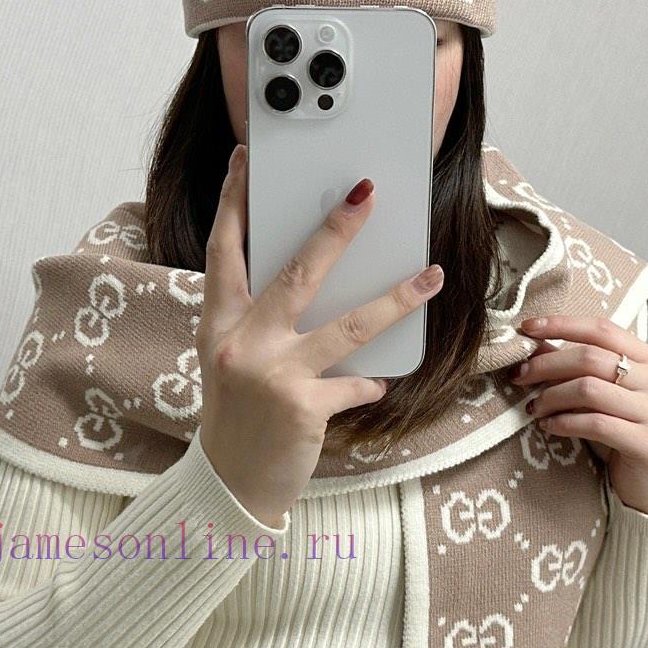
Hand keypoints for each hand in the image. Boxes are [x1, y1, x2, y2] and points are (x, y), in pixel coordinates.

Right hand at [198, 144, 444, 526]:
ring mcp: (271, 375)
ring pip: (348, 325)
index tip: (245, 162)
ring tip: (430, 275)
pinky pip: (356, 384)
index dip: (233, 203)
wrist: (230, 486)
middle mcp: (239, 343)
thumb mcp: (233, 360)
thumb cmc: (238, 417)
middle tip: (366, 193)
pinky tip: (378, 385)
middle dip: (335, 229)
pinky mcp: (302, 408)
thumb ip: (262, 320)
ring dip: (396, 298)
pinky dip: (370, 384)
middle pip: (297, 273)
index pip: (224, 251)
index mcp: (218, 324)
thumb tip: (320, 280)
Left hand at [511, 313, 647, 516]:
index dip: (561, 325)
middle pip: (590, 358)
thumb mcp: (606, 394)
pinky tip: (549, 425)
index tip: (527, 329)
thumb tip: (534, 344)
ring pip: (589, 389)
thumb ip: (579, 368)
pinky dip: (564, 422)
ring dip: (551, 397)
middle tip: (519, 376)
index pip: (602, 329)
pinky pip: (595, 424)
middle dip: (546, 365)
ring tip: (532, 407)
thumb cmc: (626, 432)